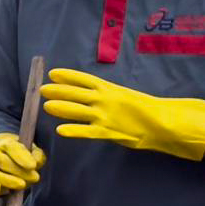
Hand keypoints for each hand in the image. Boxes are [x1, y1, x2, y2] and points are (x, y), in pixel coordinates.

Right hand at [0, 131, 44, 196]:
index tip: (33, 166)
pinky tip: (6, 192)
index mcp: (6, 144)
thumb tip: (36, 163)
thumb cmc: (22, 155)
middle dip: (19, 172)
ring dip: (10, 181)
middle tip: (35, 178)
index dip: (22, 157)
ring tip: (23, 184)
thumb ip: (37, 155)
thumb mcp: (32, 150)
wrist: (2, 157)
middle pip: (3, 162)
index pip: (12, 148)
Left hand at [40, 67, 204, 161]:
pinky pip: (86, 131)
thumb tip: (96, 95)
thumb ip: (110, 96)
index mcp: (110, 88)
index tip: (53, 73)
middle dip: (58, 91)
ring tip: (46, 106)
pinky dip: (73, 130)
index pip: (84, 79)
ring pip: (77, 110)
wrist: (162, 121)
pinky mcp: (108, 131)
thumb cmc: (145, 109)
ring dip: (60, 107)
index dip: (68, 76)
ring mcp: (105, 115)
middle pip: (76, 93)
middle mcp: (105, 99)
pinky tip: (60, 130)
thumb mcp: (126, 96)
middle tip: (42, 90)